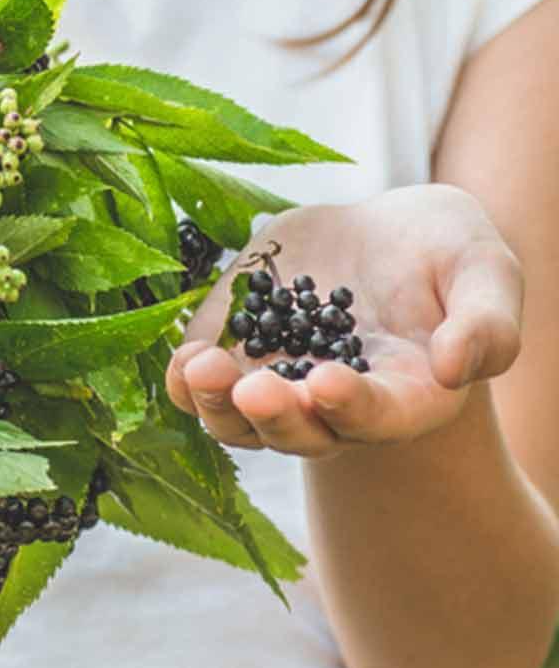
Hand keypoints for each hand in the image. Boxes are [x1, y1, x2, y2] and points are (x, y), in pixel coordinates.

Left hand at [168, 184, 522, 458]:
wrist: (383, 234)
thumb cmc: (445, 252)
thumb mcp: (483, 267)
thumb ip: (486, 320)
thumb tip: (457, 364)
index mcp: (406, 396)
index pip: (379, 418)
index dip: (352, 407)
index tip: (327, 383)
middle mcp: (335, 405)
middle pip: (302, 433)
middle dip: (276, 417)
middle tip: (255, 388)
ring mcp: (278, 380)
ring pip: (239, 421)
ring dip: (217, 405)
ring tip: (202, 368)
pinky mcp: (235, 350)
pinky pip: (199, 385)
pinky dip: (184, 380)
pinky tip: (181, 357)